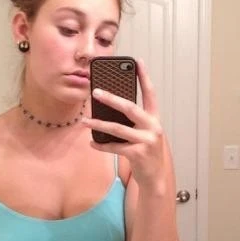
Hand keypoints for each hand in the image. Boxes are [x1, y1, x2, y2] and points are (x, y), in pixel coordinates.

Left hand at [82, 59, 167, 188]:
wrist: (155, 178)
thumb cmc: (146, 153)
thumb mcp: (144, 134)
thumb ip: (133, 122)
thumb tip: (109, 110)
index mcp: (154, 119)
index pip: (150, 93)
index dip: (144, 77)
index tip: (137, 62)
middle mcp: (153, 127)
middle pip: (130, 108)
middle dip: (111, 99)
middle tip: (95, 92)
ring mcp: (146, 141)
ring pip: (118, 129)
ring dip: (99, 124)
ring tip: (85, 121)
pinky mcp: (138, 154)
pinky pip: (115, 147)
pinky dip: (102, 145)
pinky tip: (92, 143)